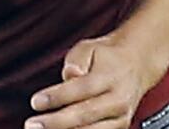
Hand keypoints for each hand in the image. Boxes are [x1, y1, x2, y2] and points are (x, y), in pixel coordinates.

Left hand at [24, 34, 152, 128]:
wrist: (136, 65)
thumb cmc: (106, 57)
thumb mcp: (89, 48)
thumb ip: (77, 60)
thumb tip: (70, 74)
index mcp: (110, 76)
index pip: (81, 88)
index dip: (57, 97)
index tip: (36, 102)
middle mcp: (118, 99)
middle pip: (85, 114)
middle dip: (56, 122)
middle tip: (32, 125)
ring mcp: (121, 117)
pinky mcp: (120, 128)